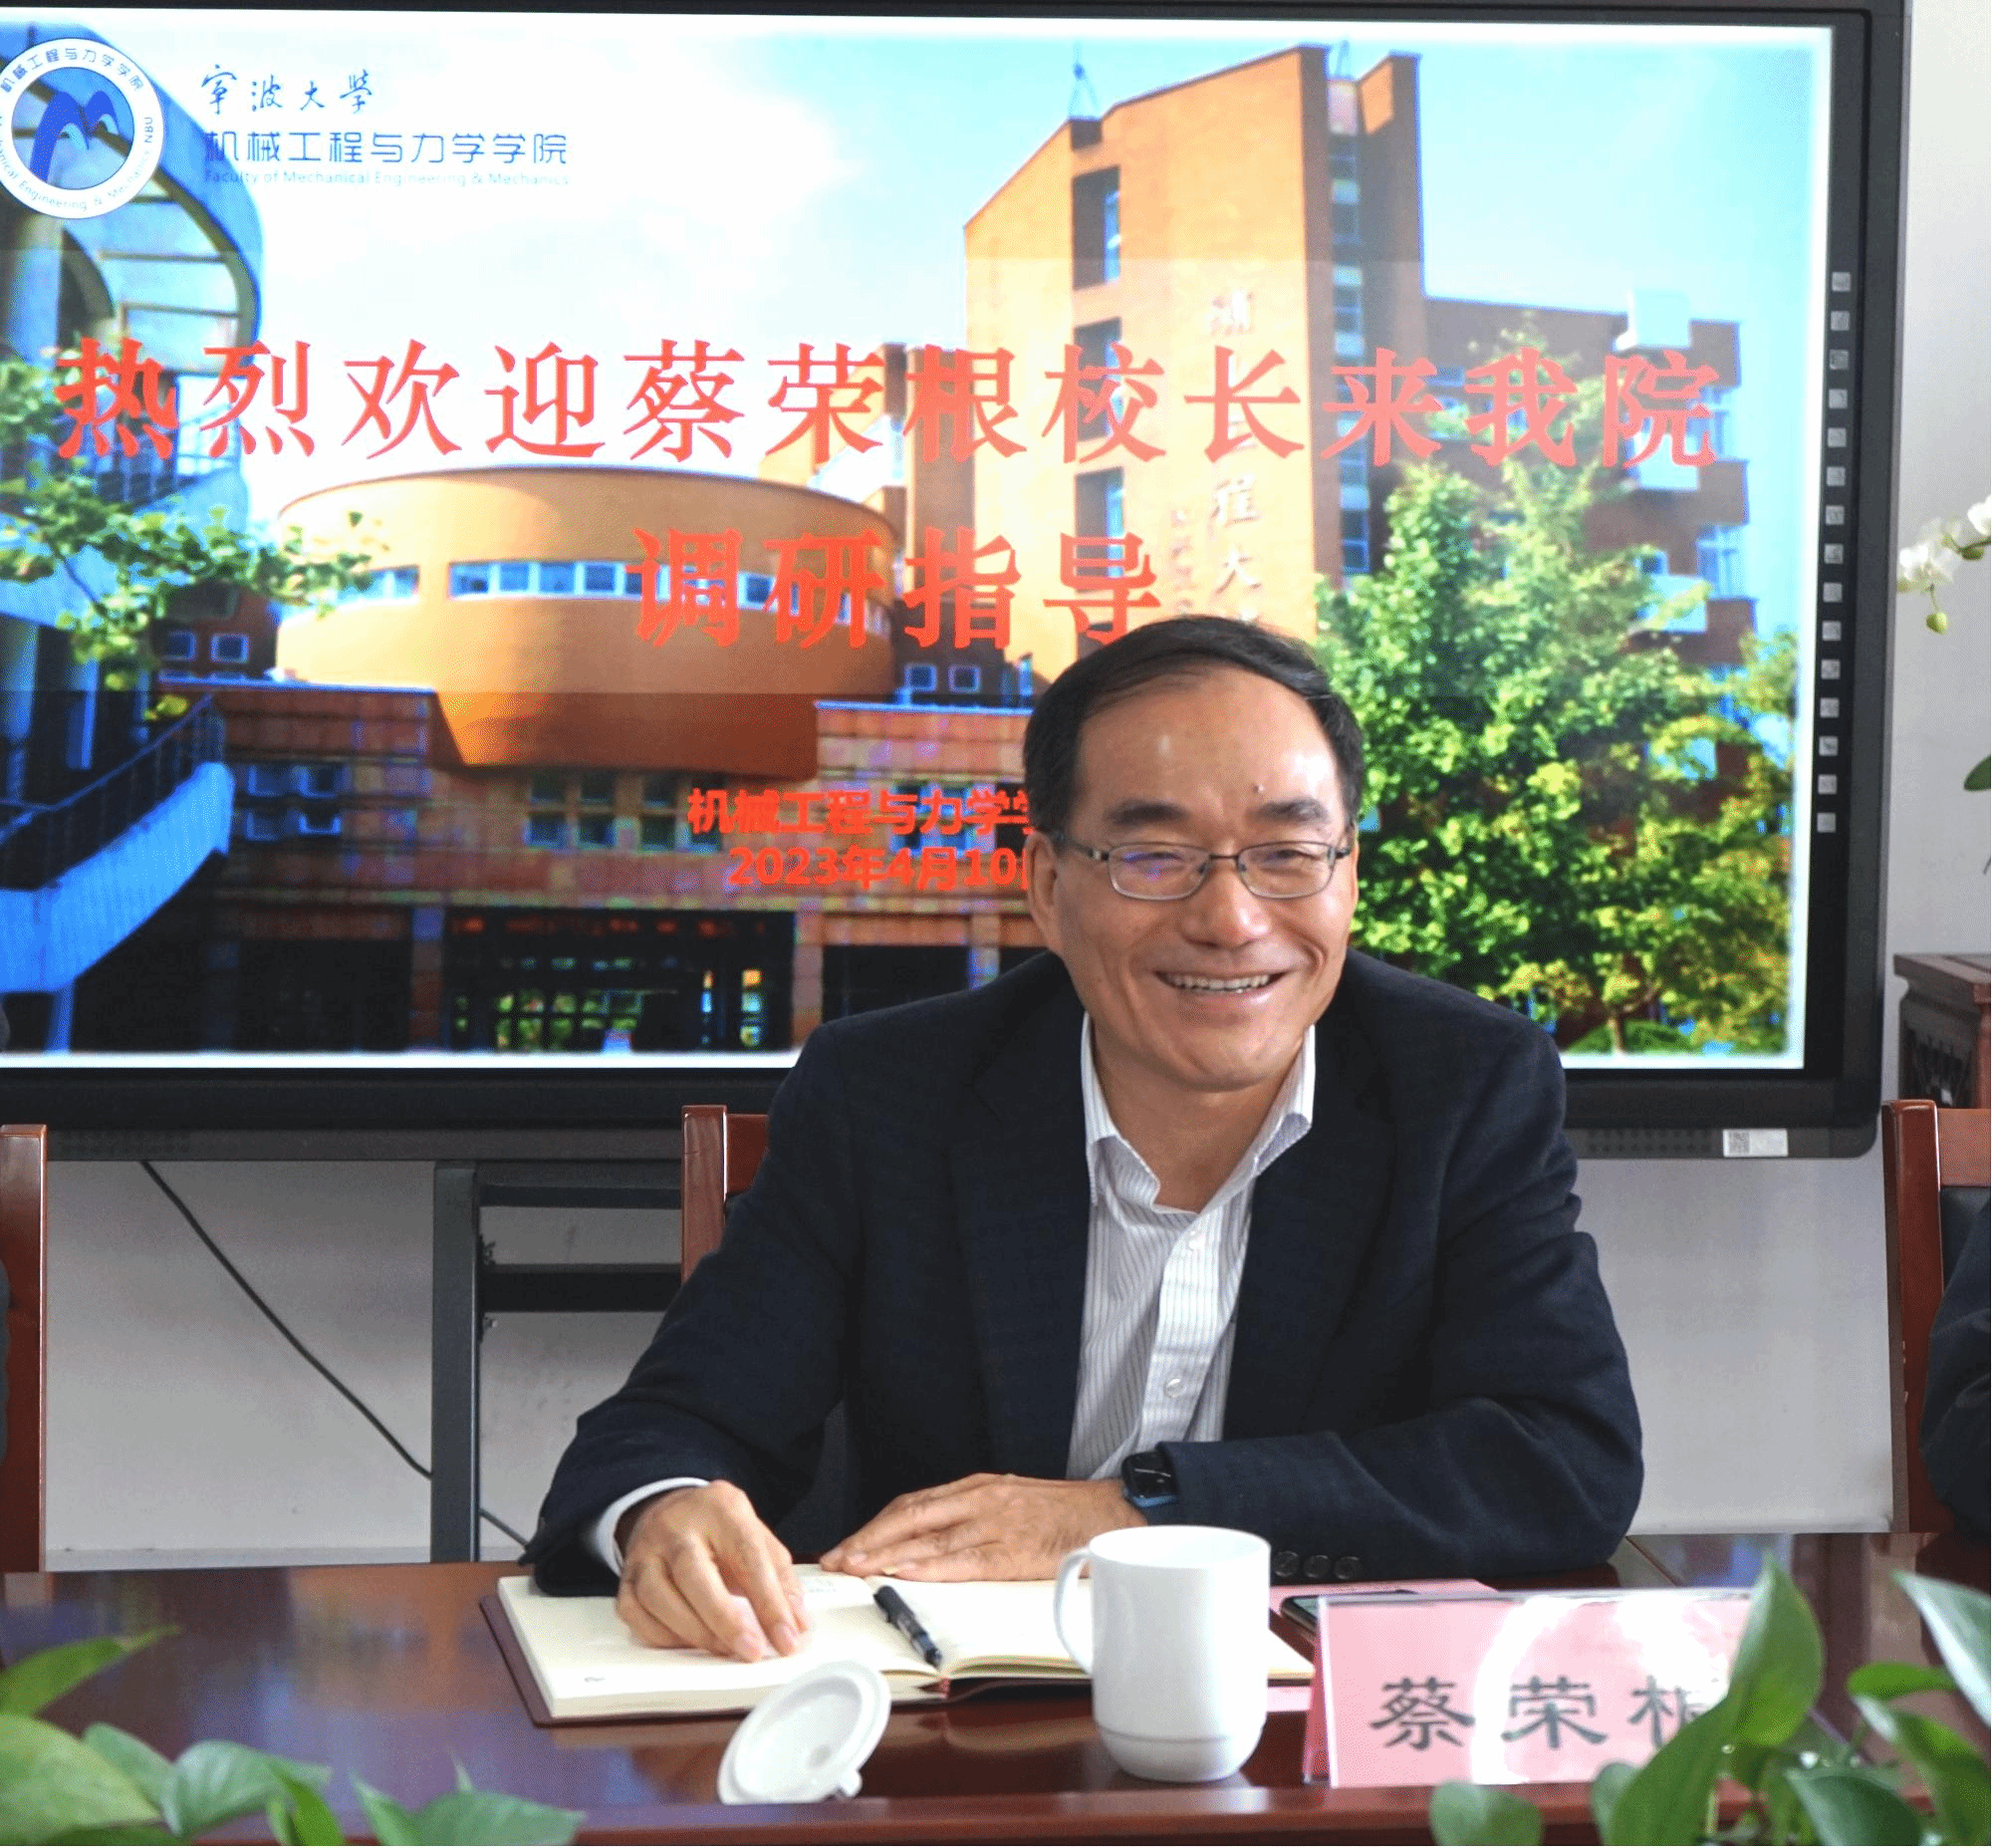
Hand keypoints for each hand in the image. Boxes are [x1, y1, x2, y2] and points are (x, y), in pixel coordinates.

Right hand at [615, 1481, 809, 1661]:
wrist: (671, 1510)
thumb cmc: (719, 1529)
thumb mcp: (756, 1536)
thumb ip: (779, 1578)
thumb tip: (797, 1625)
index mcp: (720, 1508)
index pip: (747, 1556)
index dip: (769, 1602)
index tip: (787, 1638)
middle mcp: (676, 1526)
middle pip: (694, 1574)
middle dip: (726, 1620)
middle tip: (752, 1651)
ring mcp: (645, 1551)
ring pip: (659, 1597)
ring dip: (696, 1634)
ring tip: (726, 1651)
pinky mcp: (626, 1577)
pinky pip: (636, 1615)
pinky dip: (663, 1637)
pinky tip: (689, 1643)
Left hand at [820, 1474, 1143, 1580]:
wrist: (1107, 1514)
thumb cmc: (1058, 1514)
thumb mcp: (1008, 1502)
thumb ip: (970, 1518)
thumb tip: (926, 1544)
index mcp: (975, 1489)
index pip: (911, 1504)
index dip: (874, 1526)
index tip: (847, 1545)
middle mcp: (978, 1500)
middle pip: (910, 1517)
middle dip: (868, 1540)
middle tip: (836, 1560)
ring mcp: (994, 1524)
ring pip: (929, 1539)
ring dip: (886, 1556)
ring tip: (855, 1570)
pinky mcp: (1011, 1551)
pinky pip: (962, 1560)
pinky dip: (929, 1568)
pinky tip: (903, 1575)